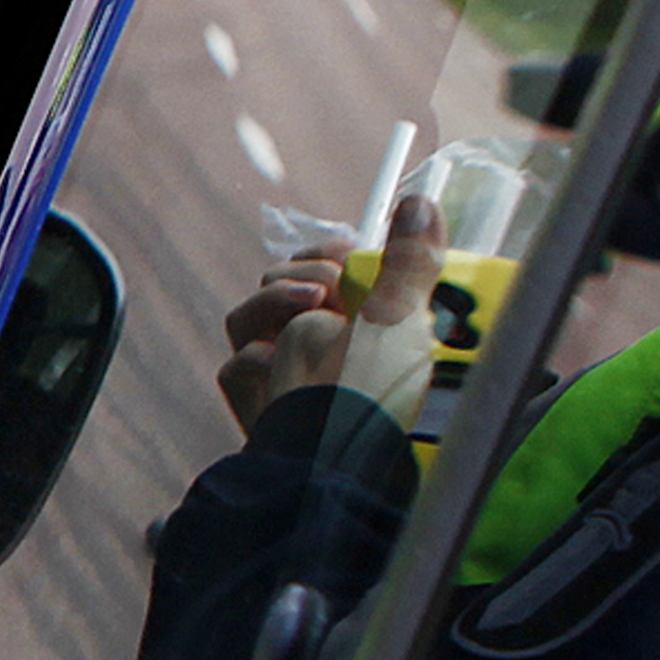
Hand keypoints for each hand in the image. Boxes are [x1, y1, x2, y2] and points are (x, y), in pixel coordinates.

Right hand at [217, 194, 447, 433]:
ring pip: (248, 315)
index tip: (347, 254)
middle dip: (303, 275)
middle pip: (280, 281)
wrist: (329, 455)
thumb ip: (411, 261)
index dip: (330, 253)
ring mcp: (278, 372)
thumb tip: (422, 203)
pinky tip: (278, 369)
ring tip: (308, 309)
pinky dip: (256, 362)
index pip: (325, 267)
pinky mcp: (251, 397)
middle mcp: (313, 347)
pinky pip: (237, 362)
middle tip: (329, 289)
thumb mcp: (401, 320)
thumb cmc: (373, 393)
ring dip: (273, 302)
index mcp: (354, 326)